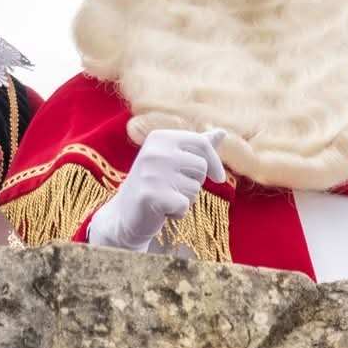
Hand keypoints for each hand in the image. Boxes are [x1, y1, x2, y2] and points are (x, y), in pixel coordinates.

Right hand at [87, 129, 227, 250]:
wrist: (124, 215)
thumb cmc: (155, 185)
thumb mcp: (174, 160)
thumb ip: (197, 147)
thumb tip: (222, 132)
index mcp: (160, 137)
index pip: (201, 143)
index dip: (215, 162)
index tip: (219, 178)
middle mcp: (154, 151)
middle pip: (201, 167)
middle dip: (194, 183)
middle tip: (172, 188)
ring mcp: (151, 173)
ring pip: (194, 188)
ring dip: (185, 199)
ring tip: (165, 198)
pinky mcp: (150, 195)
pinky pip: (185, 205)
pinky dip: (178, 213)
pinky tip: (161, 211)